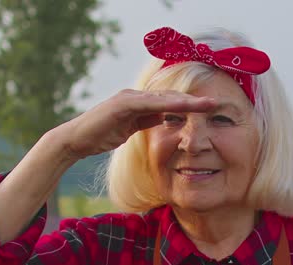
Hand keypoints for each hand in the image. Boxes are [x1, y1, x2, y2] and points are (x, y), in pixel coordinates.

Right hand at [58, 89, 217, 159]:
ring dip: (186, 101)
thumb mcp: (130, 130)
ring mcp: (129, 98)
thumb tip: (164, 119)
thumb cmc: (100, 135)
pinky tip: (182, 106)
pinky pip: (150, 104)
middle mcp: (136, 96)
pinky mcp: (122, 104)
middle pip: (171, 97)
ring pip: (164, 98)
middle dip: (194, 100)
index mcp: (139, 103)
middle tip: (216, 103)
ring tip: (206, 104)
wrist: (76, 140)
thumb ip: (146, 121)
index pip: (169, 102)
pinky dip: (167, 105)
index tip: (209, 109)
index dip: (189, 105)